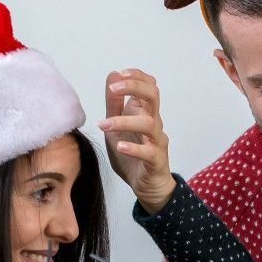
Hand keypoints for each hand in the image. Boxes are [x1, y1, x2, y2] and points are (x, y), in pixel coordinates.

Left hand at [100, 68, 175, 214]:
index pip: (149, 85)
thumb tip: (112, 75)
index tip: (119, 75)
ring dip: (124, 121)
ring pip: (149, 123)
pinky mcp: (157, 160)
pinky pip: (149, 152)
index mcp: (145, 112)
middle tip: (114, 89)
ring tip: (104, 125)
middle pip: (153, 95)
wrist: (146, 187)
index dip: (137, 76)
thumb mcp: (116, 126)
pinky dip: (134, 147)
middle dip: (134, 87)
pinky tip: (120, 146)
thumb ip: (114, 103)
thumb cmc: (132, 156)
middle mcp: (154, 123)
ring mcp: (157, 141)